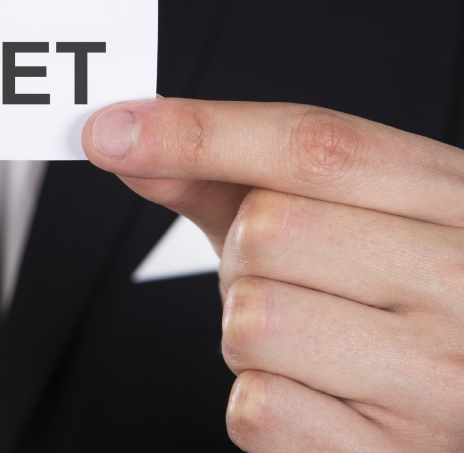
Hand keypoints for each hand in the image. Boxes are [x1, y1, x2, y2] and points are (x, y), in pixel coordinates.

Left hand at [83, 98, 463, 450]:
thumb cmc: (396, 293)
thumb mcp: (337, 215)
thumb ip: (230, 173)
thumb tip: (125, 139)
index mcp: (453, 198)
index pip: (315, 146)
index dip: (199, 133)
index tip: (110, 132)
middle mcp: (463, 279)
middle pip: (267, 231)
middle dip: (242, 256)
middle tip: (293, 280)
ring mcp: (440, 374)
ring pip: (251, 321)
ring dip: (247, 332)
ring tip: (309, 339)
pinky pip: (256, 406)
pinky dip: (262, 400)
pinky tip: (319, 394)